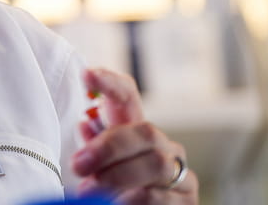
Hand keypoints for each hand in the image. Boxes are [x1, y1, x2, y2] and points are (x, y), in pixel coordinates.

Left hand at [72, 68, 198, 203]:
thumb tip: (85, 125)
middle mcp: (162, 146)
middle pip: (144, 131)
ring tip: (90, 191)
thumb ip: (95, 147)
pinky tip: (117, 203)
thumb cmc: (114, 191)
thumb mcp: (99, 166)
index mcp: (133, 132)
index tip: (86, 74)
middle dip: (109, 147)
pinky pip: (162, 195)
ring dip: (118, 177)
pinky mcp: (188, 198)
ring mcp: (179, 171)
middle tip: (78, 165)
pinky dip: (134, 199)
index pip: (128, 96)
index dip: (109, 82)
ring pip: (156, 163)